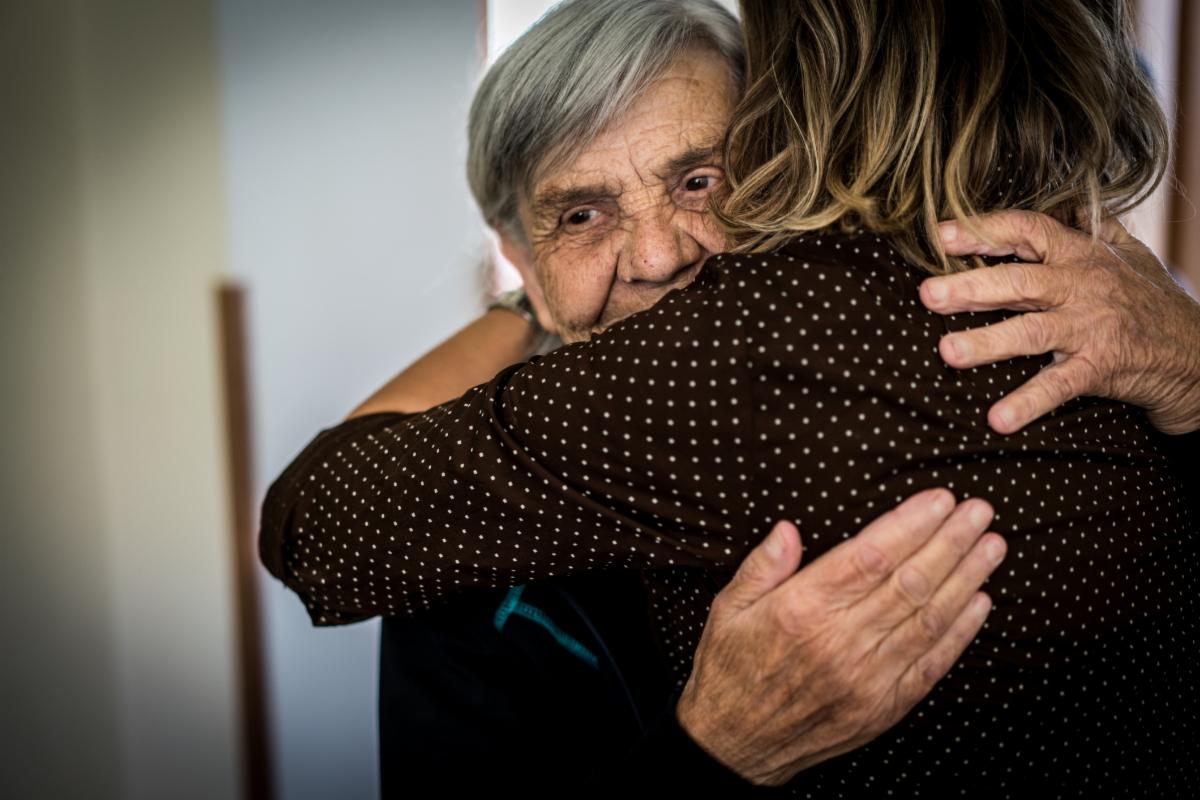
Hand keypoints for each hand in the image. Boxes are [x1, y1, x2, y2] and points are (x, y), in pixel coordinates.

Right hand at [676, 488, 1004, 786]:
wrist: (735, 746)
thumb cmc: (731, 669)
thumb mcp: (729, 608)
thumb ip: (762, 566)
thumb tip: (789, 529)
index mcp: (801, 610)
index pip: (868, 556)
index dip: (909, 525)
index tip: (938, 500)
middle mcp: (839, 642)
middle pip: (909, 582)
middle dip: (950, 541)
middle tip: (979, 511)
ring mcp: (866, 678)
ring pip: (928, 619)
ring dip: (966, 579)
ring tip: (992, 546)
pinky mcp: (883, 707)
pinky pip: (930, 664)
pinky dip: (960, 632)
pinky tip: (980, 602)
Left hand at [918, 210, 1199, 434]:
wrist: (1197, 351)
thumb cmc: (1149, 301)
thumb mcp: (1128, 255)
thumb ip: (1093, 228)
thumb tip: (1066, 203)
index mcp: (1079, 255)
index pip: (1027, 231)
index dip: (984, 231)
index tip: (940, 235)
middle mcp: (1080, 286)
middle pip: (1020, 280)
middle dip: (972, 286)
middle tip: (928, 294)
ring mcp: (1090, 327)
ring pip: (1032, 331)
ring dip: (988, 342)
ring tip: (947, 352)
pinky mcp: (1100, 367)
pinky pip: (1058, 386)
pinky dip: (1028, 403)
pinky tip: (998, 419)